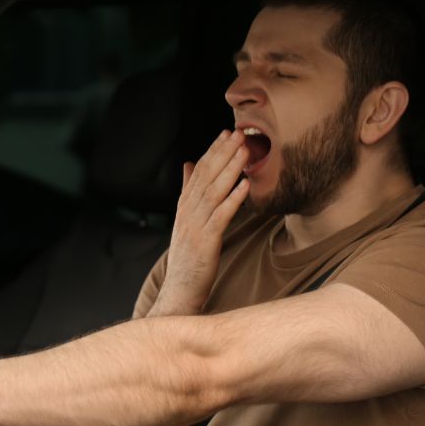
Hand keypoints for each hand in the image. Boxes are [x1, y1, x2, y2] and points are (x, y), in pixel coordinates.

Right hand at [152, 130, 249, 315]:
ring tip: (245, 151)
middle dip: (223, 153)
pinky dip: (233, 200)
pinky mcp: (206, 242)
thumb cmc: (187, 259)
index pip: (198, 172)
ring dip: (230, 170)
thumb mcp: (186, 222)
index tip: (225, 133)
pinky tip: (246, 186)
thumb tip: (188, 165)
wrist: (178, 292)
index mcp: (184, 207)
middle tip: (238, 133)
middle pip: (206, 177)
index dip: (212, 151)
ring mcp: (195, 227)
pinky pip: (221, 216)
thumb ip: (188, 193)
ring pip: (214, 192)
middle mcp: (187, 213)